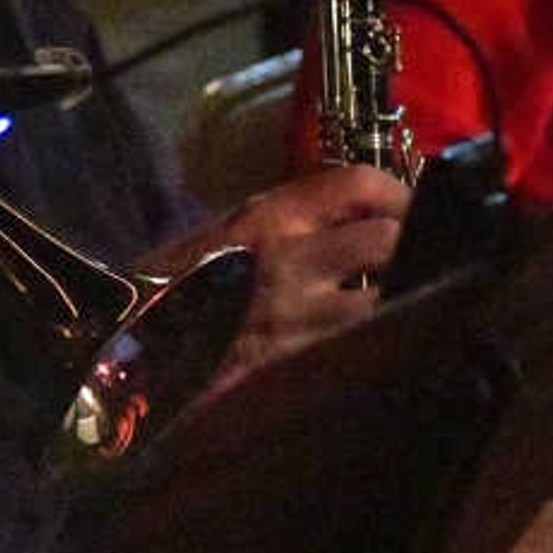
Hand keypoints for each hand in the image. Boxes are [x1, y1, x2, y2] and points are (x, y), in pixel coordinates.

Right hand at [160, 162, 408, 387]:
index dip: (400, 193)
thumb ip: (290, 224)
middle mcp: (290, 260)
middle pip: (390, 239)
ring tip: (413, 305)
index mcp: (268, 217)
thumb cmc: (173, 289)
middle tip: (427, 259)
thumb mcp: (226, 235)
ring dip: (407, 301)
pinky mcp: (302, 369)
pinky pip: (366, 351)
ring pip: (390, 300)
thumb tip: (362, 219)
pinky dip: (384, 346)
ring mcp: (299, 320)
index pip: (359, 183)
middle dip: (418, 247)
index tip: (414, 209)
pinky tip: (385, 349)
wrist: (125, 350)